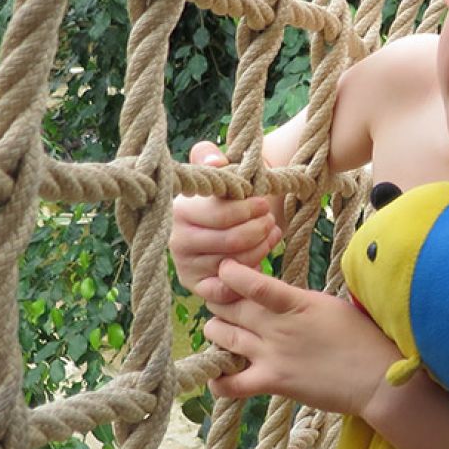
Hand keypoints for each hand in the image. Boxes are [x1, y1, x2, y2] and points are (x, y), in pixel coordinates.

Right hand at [169, 141, 282, 304]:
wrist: (225, 221)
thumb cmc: (226, 193)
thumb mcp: (220, 170)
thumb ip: (212, 157)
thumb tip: (214, 162)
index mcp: (180, 211)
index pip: (222, 215)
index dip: (250, 209)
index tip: (264, 203)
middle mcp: (177, 241)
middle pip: (233, 241)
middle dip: (260, 228)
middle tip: (271, 219)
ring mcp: (186, 266)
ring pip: (237, 264)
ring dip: (262, 247)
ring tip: (271, 233)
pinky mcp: (198, 287)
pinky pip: (225, 292)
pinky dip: (248, 276)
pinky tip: (261, 259)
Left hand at [203, 260, 399, 414]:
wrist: (377, 378)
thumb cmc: (362, 338)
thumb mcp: (330, 306)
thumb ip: (297, 301)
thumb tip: (273, 296)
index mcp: (298, 302)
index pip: (252, 283)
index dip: (229, 274)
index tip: (224, 269)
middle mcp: (279, 326)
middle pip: (228, 307)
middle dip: (219, 301)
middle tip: (223, 303)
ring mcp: (273, 355)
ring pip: (221, 336)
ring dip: (216, 331)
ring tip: (223, 331)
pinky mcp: (273, 382)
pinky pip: (230, 384)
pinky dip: (218, 380)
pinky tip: (221, 374)